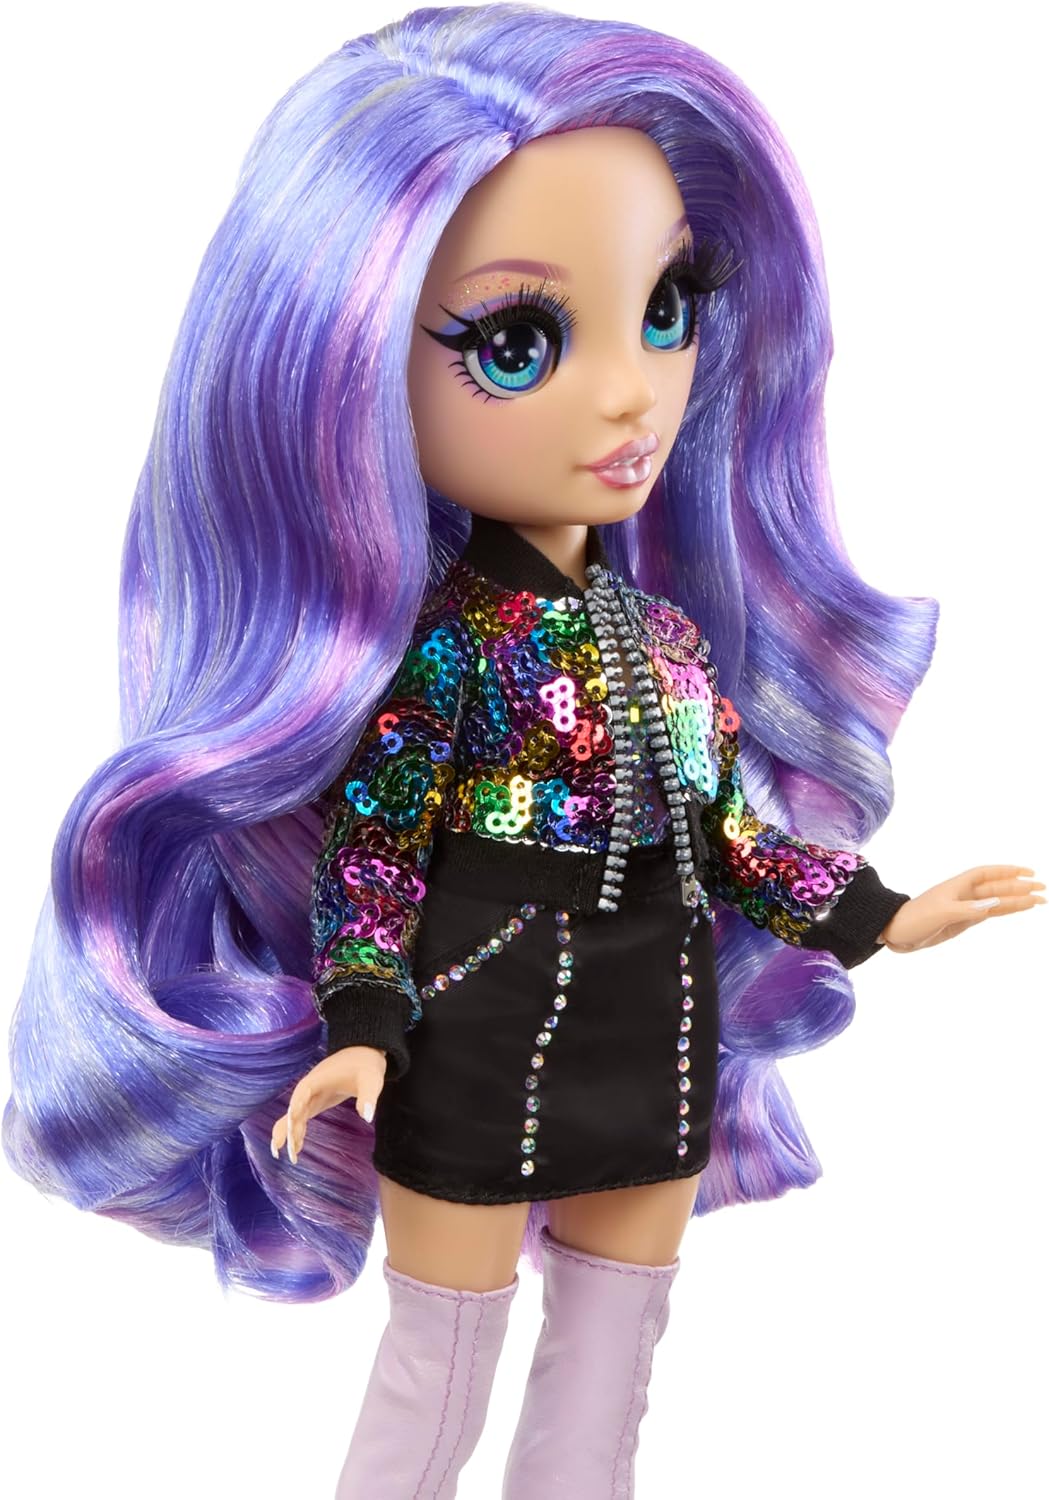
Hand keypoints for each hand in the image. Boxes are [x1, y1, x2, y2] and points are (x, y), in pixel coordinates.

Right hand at [269, 1045, 387, 1163]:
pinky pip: (300, 1118)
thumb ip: (368, 1096)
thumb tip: (367, 1117)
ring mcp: (310, 1096)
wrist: (362, 1054)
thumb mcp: (371, 1079)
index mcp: (319, 1078)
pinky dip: (296, 1131)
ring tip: (282, 1155)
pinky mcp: (315, 1102)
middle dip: (290, 1129)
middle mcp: (309, 1088)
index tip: (291, 1123)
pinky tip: (296, 1148)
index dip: (296, 1107)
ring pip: (293, 1116)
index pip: (303, 1092)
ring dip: (289, 1133)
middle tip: (291, 1151)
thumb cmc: (366, 1065)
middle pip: (295, 1108)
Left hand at [879, 864, 1044, 952]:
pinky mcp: (963, 921)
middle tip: (1043, 889)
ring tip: (1039, 901)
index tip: (1028, 871)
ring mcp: (965, 908)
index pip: (988, 874)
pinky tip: (1018, 909)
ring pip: (997, 902)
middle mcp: (964, 894)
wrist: (897, 933)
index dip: (1007, 871)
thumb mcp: (942, 913)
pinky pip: (989, 914)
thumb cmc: (915, 918)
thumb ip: (968, 910)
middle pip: (997, 888)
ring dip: (1017, 901)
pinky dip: (1004, 911)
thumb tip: (992, 905)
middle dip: (1019, 887)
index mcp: (958, 886)